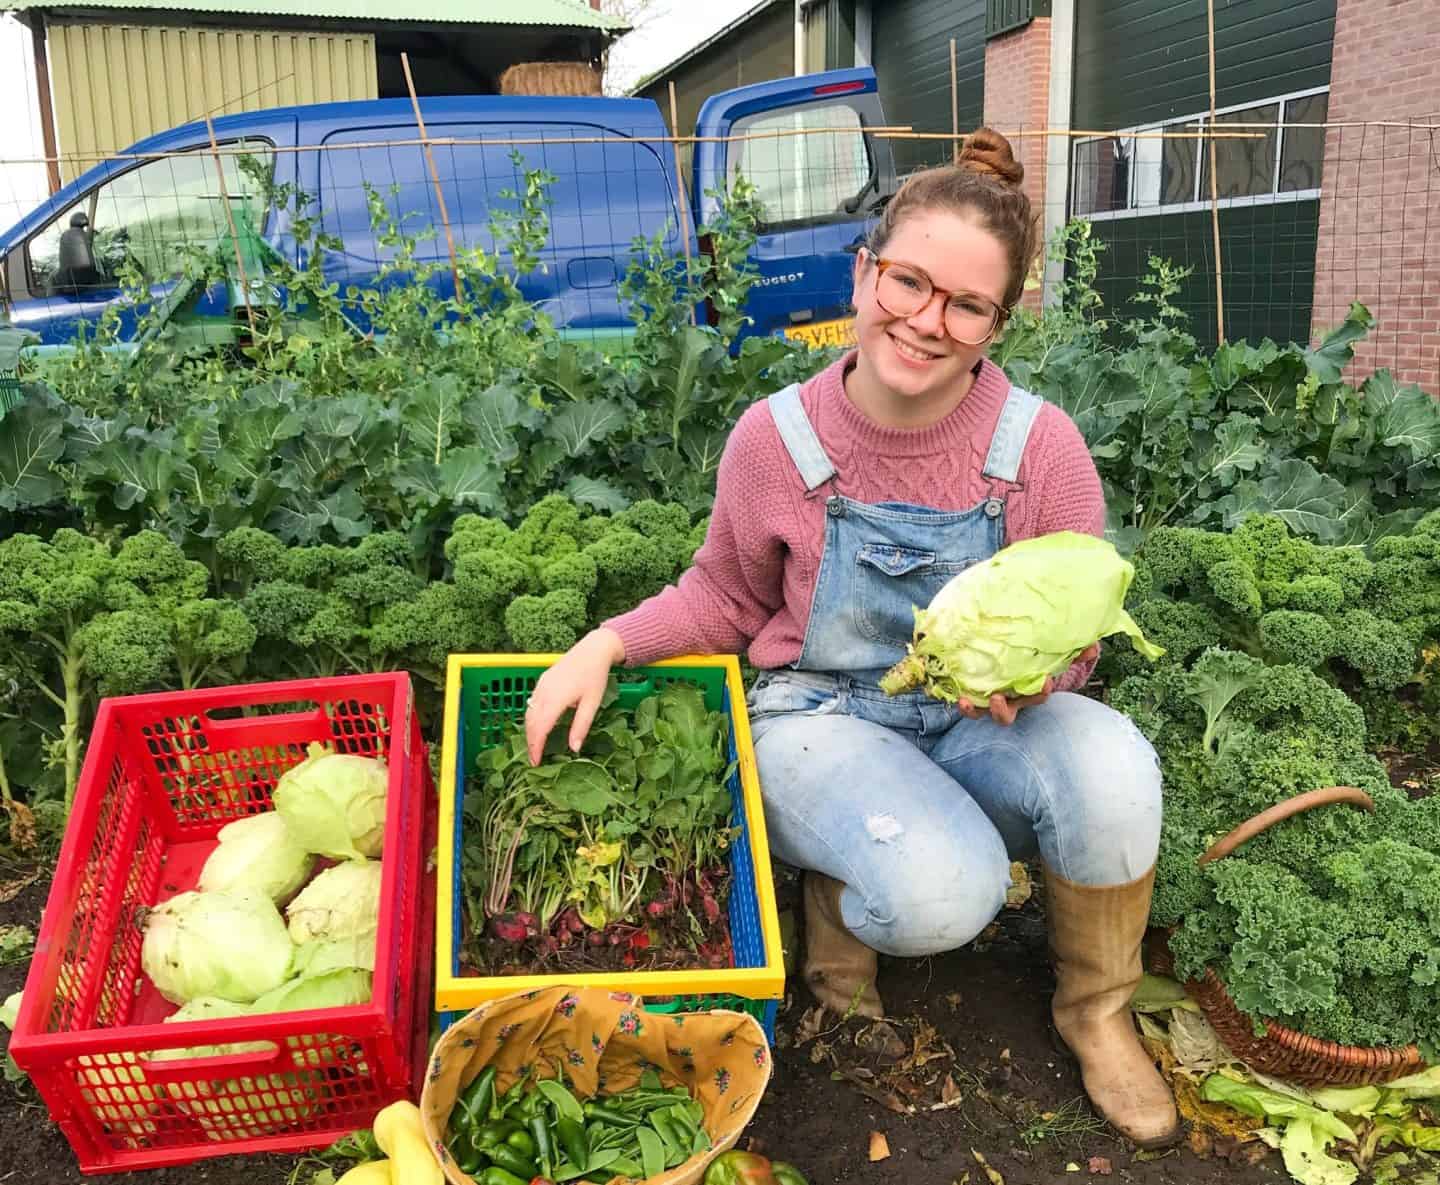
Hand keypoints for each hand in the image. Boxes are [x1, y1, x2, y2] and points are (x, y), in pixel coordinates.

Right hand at [523, 627, 625, 764]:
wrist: (593, 649)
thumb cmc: (595, 676)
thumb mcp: (592, 704)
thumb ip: (581, 726)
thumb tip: (574, 749)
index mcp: (556, 699)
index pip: (540, 728)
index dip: (536, 747)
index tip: (536, 762)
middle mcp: (544, 692)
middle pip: (531, 722)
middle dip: (530, 742)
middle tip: (534, 759)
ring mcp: (541, 685)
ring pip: (529, 712)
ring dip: (530, 730)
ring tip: (536, 746)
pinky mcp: (542, 681)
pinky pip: (532, 703)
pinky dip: (532, 718)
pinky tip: (538, 726)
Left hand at [956, 644, 1098, 726]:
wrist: (1013, 658)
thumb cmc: (1037, 659)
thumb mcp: (1055, 654)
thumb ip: (1073, 651)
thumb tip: (1091, 647)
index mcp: (1029, 691)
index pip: (1037, 696)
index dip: (1040, 692)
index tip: (1044, 682)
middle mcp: (1010, 699)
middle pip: (1006, 714)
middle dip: (1002, 710)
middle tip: (996, 697)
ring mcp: (991, 700)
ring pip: (983, 713)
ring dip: (976, 710)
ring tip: (967, 701)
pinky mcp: (974, 693)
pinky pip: (969, 704)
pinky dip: (964, 704)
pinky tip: (959, 696)